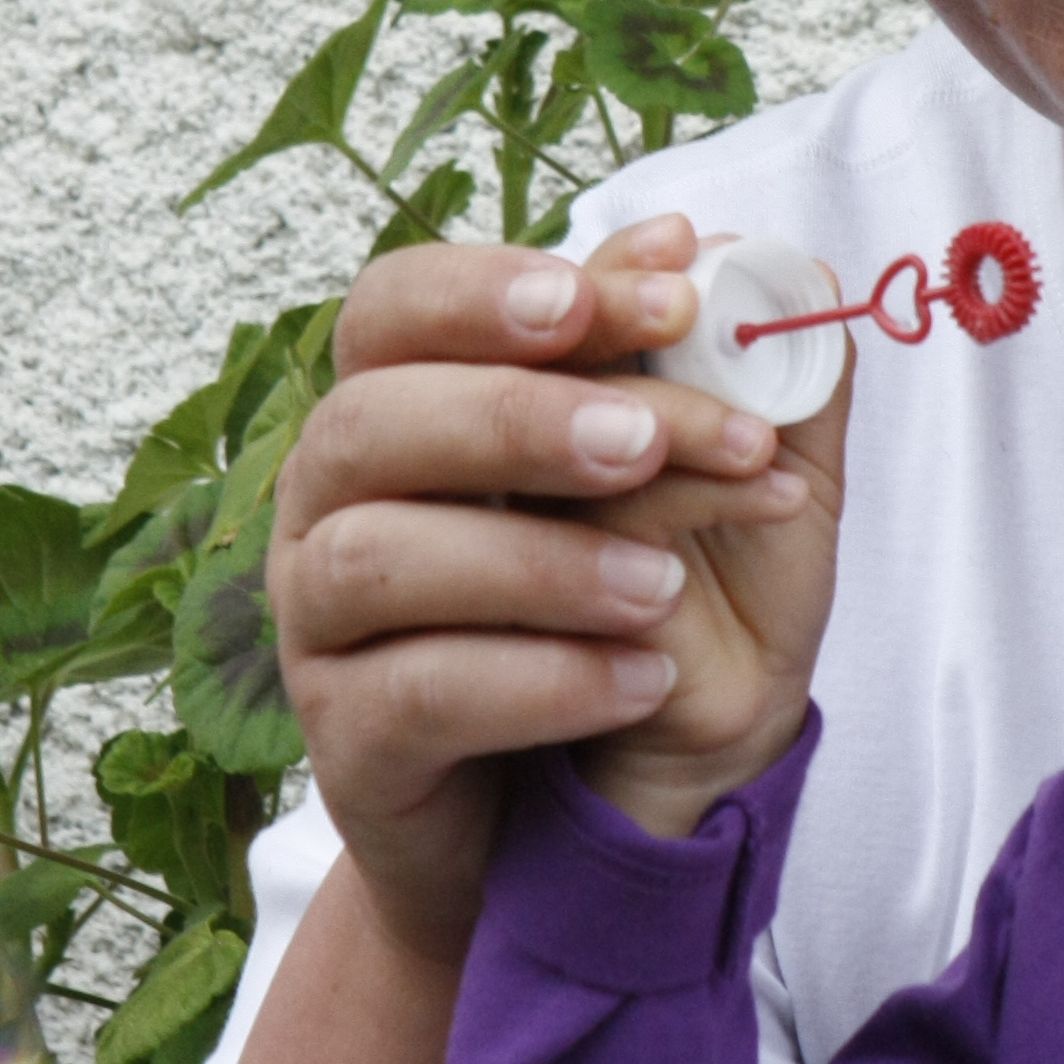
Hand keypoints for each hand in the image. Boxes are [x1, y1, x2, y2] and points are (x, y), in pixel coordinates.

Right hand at [270, 216, 812, 965]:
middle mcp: (333, 496)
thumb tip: (742, 255)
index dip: (492, 290)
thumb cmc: (640, 611)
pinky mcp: (349, 740)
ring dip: (534, 560)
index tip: (628, 296)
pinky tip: (641, 679)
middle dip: (517, 416)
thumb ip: (711, 374)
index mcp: (406, 402)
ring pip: (380, 557)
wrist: (604, 808)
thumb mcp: (704, 490)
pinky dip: (538, 681)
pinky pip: (417, 695)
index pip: (396, 306)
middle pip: (372, 419)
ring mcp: (322, 620)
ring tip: (660, 586)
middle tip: (649, 442)